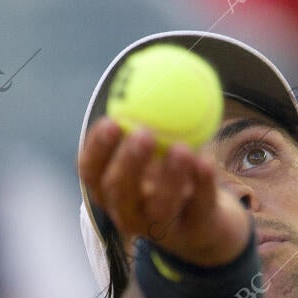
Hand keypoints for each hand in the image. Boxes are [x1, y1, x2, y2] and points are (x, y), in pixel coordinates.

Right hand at [79, 118, 250, 266]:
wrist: (202, 221)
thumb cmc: (167, 175)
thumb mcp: (152, 150)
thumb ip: (144, 119)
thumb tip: (150, 68)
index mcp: (109, 190)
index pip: (91, 172)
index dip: (96, 149)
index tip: (111, 120)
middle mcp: (128, 212)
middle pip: (119, 191)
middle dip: (128, 162)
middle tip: (143, 133)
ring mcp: (160, 227)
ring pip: (159, 207)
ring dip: (169, 177)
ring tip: (181, 148)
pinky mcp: (193, 230)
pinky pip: (198, 207)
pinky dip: (202, 184)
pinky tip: (206, 160)